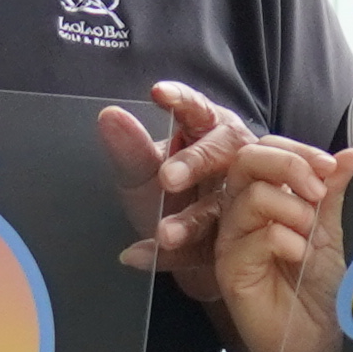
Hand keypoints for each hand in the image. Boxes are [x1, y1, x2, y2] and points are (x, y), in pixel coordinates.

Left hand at [94, 81, 259, 302]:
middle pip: (224, 152)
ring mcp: (243, 202)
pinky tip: (138, 257)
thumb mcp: (142, 172)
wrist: (185, 254)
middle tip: (167, 178)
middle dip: (195, 162)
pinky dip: (174, 256)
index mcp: (211, 130)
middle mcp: (235, 160)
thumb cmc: (167, 197)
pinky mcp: (240, 244)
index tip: (159, 94)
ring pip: (221, 206)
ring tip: (163, 234)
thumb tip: (109, 115)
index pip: (198, 109)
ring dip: (190, 221)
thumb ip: (129, 148)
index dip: (182, 101)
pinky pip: (208, 248)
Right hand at [204, 135, 352, 351]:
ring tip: (309, 239)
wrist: (314, 341)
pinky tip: (300, 259)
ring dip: (293, 211)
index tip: (333, 168)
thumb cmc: (318, 287)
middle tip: (318, 193)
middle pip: (247, 160)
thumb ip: (333, 191)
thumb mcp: (330, 230)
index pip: (265, 148)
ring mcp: (230, 240)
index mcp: (261, 195)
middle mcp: (239, 212)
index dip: (298, 150)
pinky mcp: (229, 269)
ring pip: (253, 197)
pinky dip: (287, 241)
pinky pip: (256, 237)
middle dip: (290, 166)